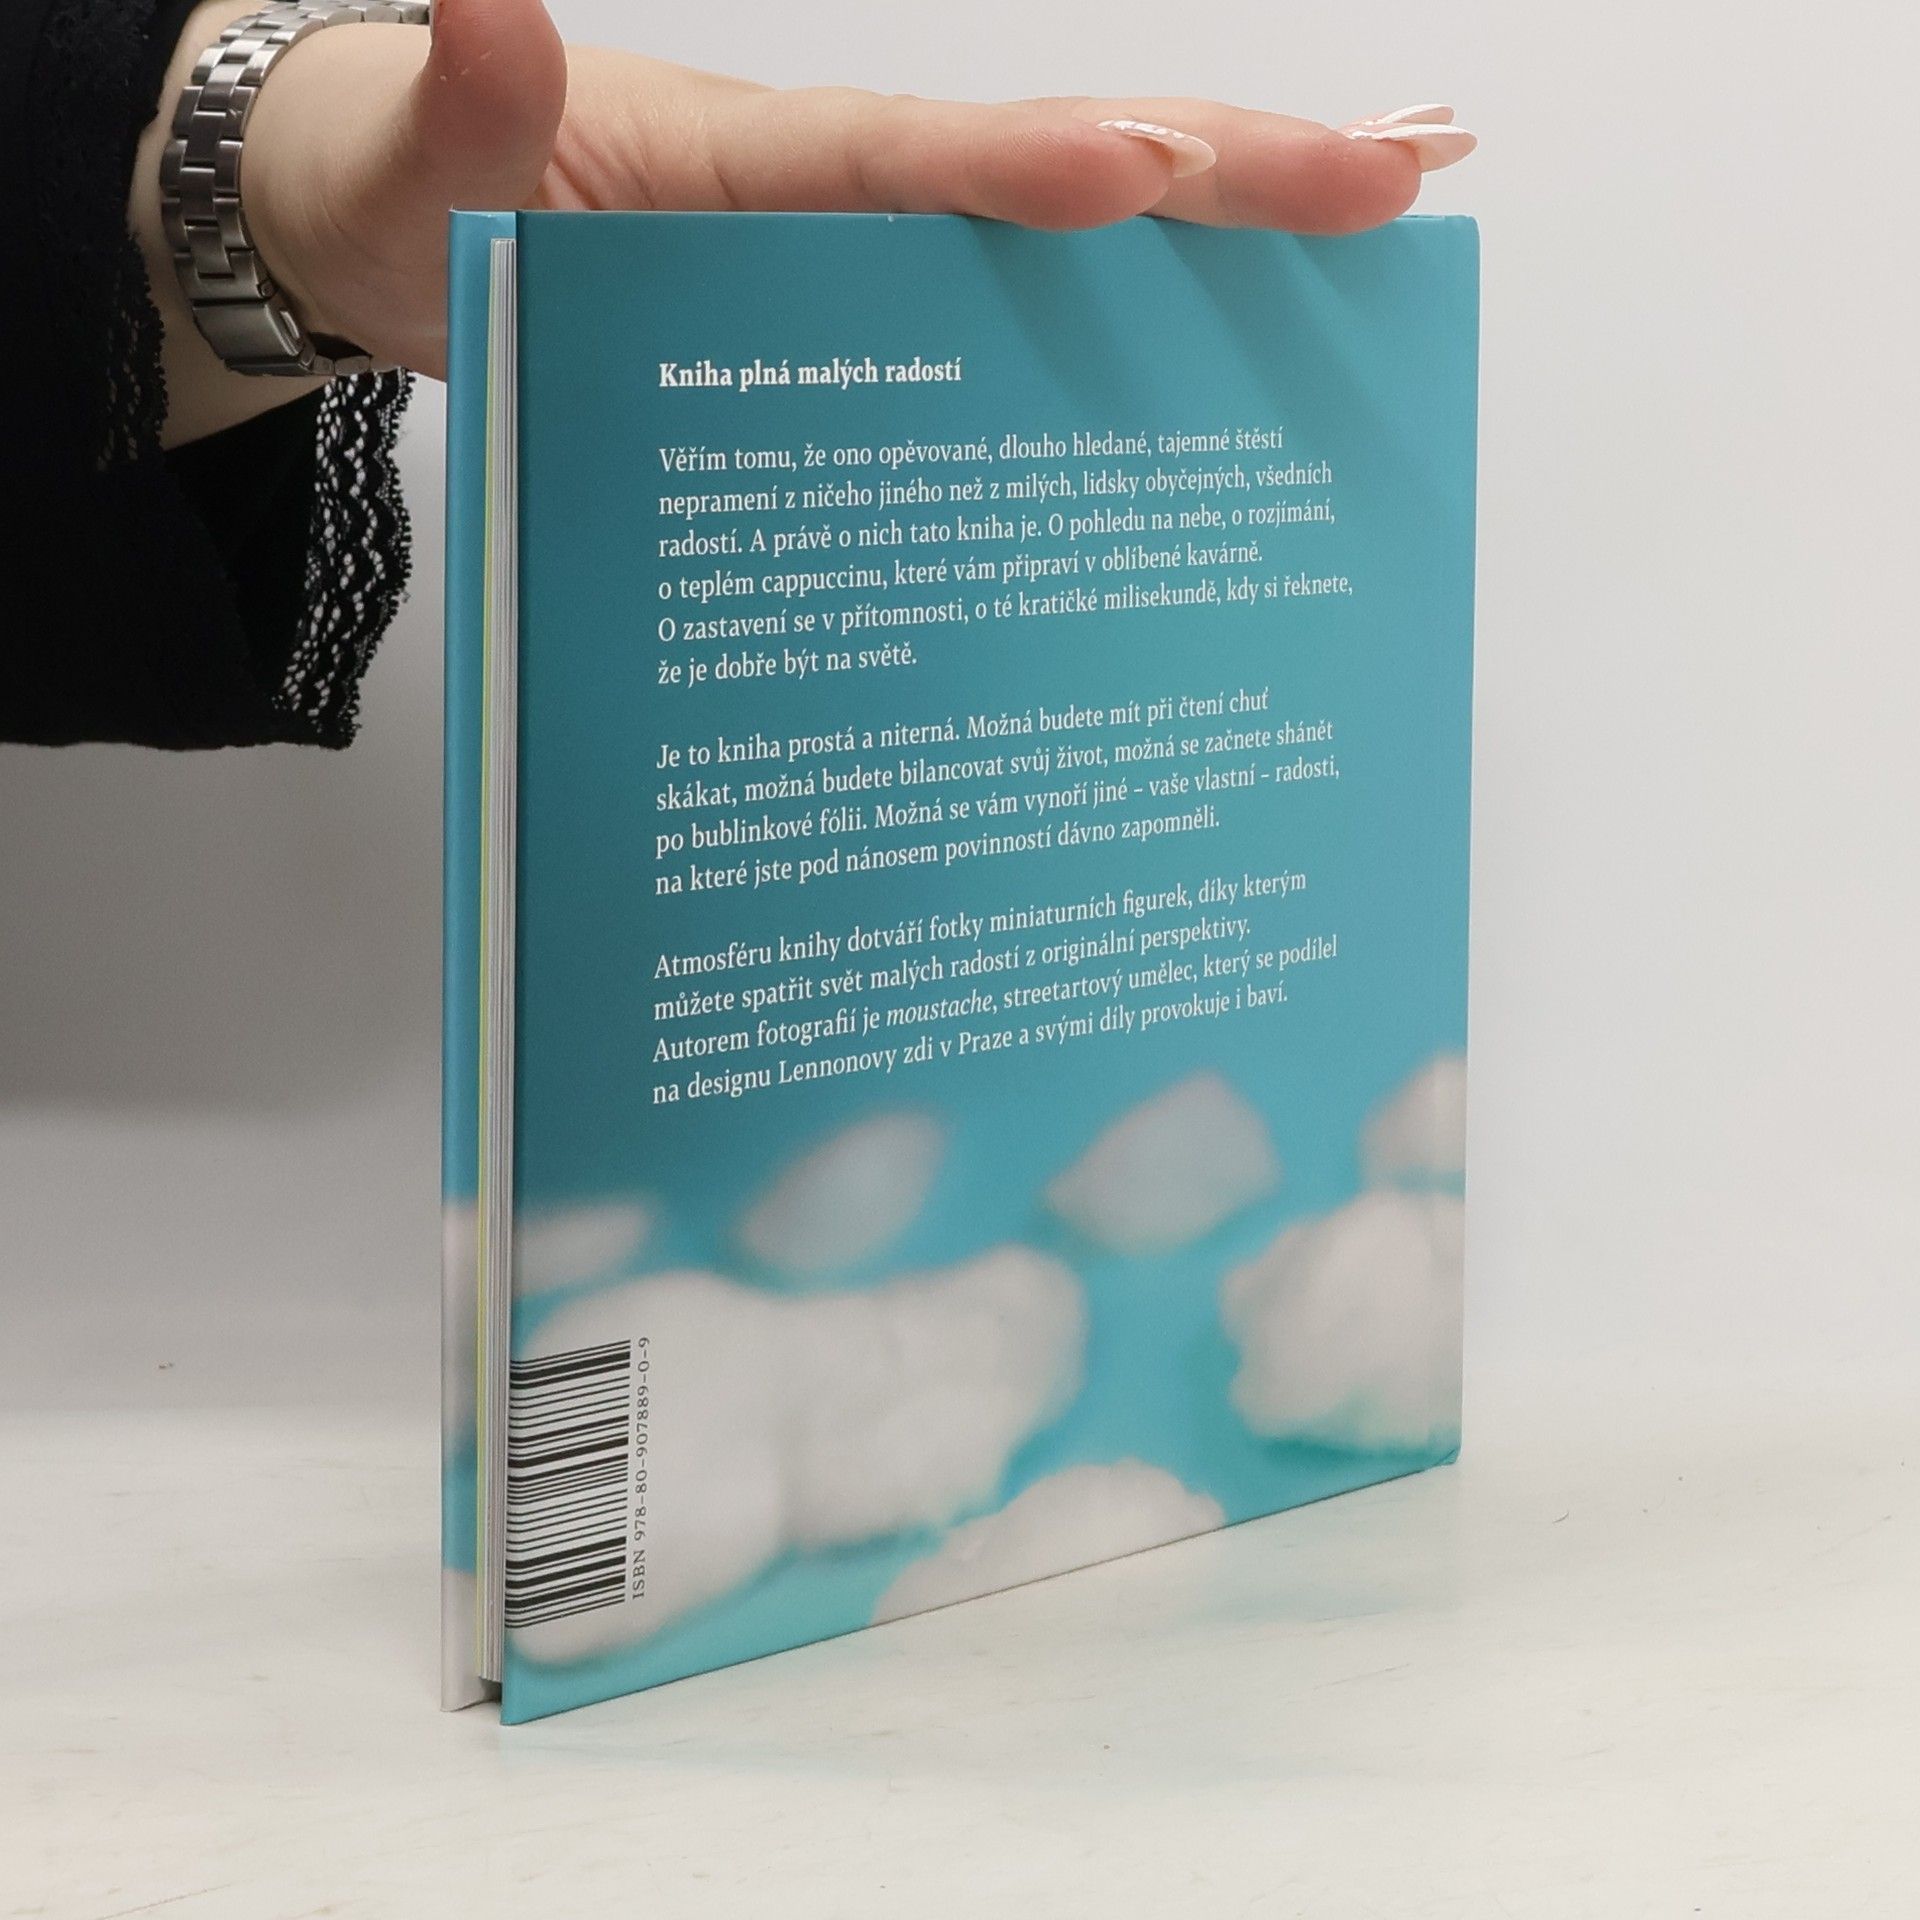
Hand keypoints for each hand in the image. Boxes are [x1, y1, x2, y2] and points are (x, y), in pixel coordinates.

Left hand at [138, 0, 1474, 439]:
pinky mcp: (887, 316)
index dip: (1023, 171)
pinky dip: (1151, 309)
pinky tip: (1252, 336)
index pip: (907, 160)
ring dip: (1236, 222)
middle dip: (1220, 170)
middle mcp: (851, 193)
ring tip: (1395, 202)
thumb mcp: (415, 169)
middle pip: (1057, 169)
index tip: (1139, 175)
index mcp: (755, 165)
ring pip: (1079, 236)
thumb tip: (490, 1)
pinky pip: (1032, 312)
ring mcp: (882, 255)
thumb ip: (463, 111)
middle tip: (1395, 167)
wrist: (434, 238)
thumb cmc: (429, 202)